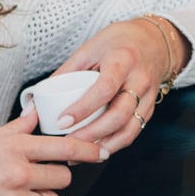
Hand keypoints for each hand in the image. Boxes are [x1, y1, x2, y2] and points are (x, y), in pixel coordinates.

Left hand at [43, 17, 190, 159]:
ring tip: (82, 154)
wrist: (155, 41)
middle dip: (92, 134)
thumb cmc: (119, 42)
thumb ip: (67, 71)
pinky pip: (135, 131)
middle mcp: (139, 79)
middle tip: (69, 143)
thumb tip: (39, 98)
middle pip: (119, 114)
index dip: (83, 108)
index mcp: (122, 60)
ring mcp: (148, 96)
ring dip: (106, 145)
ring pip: (130, 129)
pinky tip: (100, 149)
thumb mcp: (90, 47)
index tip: (62, 121)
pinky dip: (116, 143)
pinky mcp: (150, 108)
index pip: (104, 89)